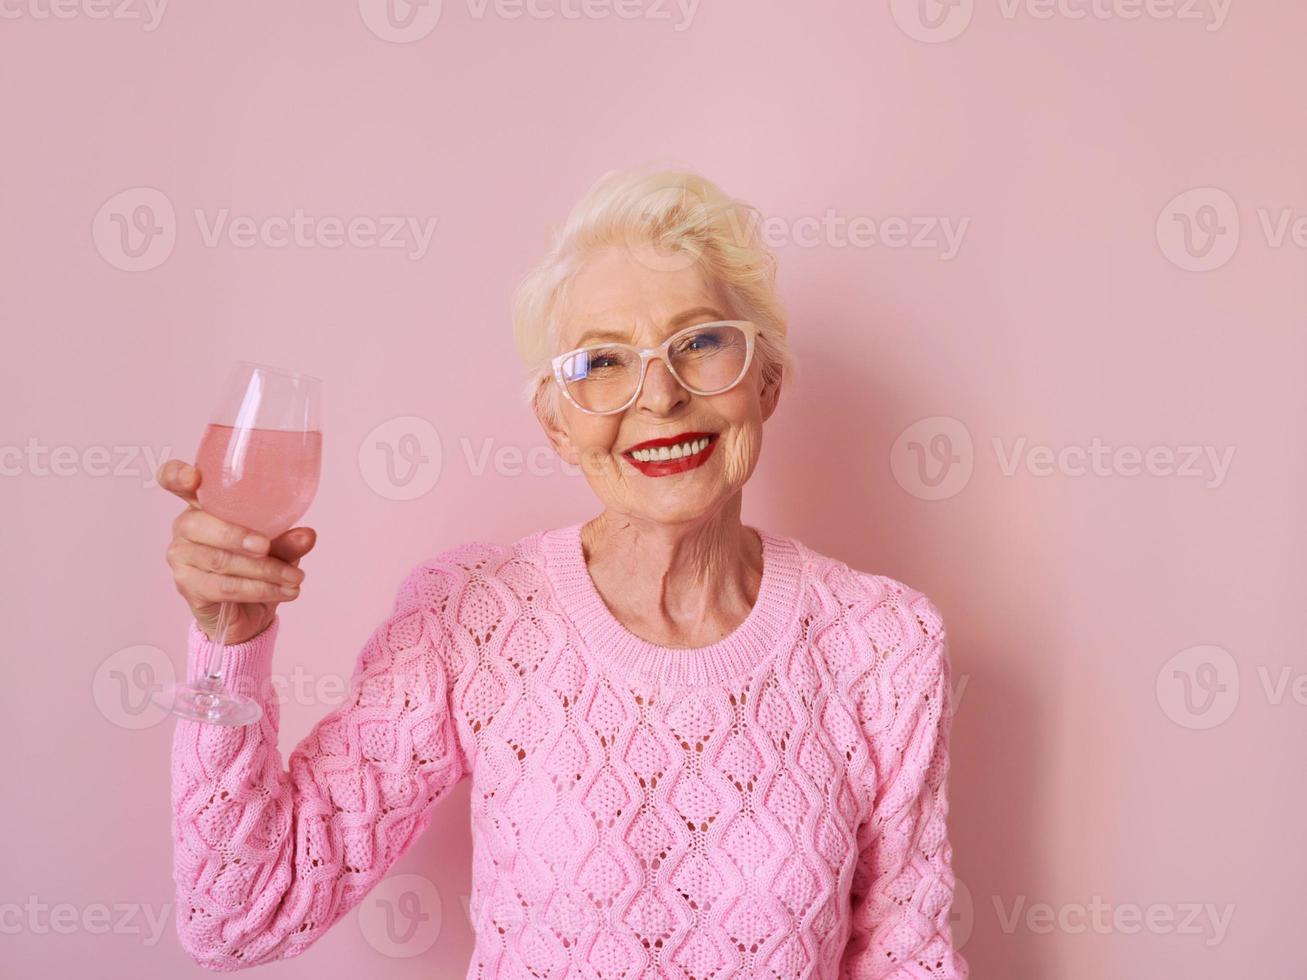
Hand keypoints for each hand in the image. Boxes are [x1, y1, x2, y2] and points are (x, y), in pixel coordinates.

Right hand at [158, 458, 316, 644]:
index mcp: (202, 503)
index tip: (193, 478)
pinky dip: (260, 589)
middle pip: (199, 525)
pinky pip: (225, 587)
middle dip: (236, 536)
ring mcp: (181, 558)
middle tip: (267, 546)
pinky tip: (285, 591)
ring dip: (263, 570)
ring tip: (295, 577)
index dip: (176, 475)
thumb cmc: (256, 564)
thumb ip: (287, 540)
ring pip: (219, 560)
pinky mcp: (188, 587)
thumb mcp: (277, 547)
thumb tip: (307, 535)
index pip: (173, 481)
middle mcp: (185, 527)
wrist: (246, 610)